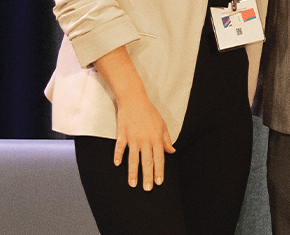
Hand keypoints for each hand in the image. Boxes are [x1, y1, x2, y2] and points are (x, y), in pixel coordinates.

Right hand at [93, 46, 175, 189]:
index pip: (159, 158)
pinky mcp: (122, 134)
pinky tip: (117, 164)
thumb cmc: (149, 113)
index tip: (159, 182)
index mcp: (156, 138)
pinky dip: (118, 156)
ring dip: (133, 172)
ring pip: (133, 159)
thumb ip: (166, 139)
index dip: (160, 171)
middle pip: (147, 161)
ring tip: (133, 184)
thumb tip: (172, 151)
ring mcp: (133, 138)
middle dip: (148, 176)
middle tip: (148, 189)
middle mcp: (145, 140)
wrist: (134, 99)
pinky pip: (120, 147)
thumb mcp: (162, 125)